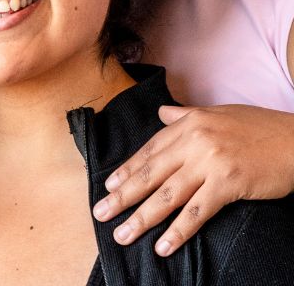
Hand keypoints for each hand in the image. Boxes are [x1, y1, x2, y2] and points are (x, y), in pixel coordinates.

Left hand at [92, 104, 293, 255]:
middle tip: (101, 212)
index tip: (109, 185)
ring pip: (167, 195)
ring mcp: (209, 163)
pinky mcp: (228, 184)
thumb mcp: (216, 113)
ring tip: (122, 233)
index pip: (149, 150)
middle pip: (150, 173)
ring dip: (141, 217)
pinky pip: (196, 212)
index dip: (127, 169)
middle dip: (123, 195)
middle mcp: (193, 141)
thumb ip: (185, 116)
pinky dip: (178, 231)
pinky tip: (162, 246)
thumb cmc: (258, 128)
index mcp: (188, 123)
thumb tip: (162, 113)